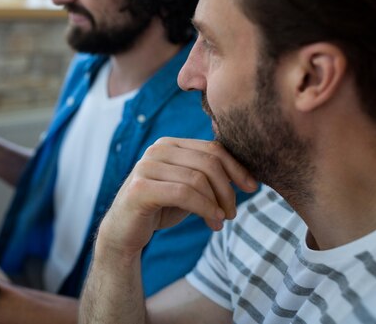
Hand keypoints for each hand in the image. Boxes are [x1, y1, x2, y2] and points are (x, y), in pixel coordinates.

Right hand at [98, 138, 257, 256]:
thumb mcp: (187, 188)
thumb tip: (246, 174)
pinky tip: (212, 222)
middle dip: (228, 189)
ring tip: (220, 221)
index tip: (251, 188)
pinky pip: (184, 193)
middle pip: (208, 162)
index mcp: (169, 144)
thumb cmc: (159, 208)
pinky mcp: (140, 188)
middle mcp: (156, 150)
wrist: (124, 231)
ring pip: (198, 179)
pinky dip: (205, 208)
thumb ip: (207, 176)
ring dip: (216, 203)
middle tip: (232, 213)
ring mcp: (146, 167)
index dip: (236, 168)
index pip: (212, 148)